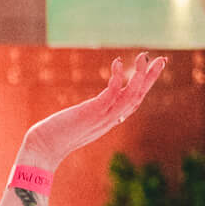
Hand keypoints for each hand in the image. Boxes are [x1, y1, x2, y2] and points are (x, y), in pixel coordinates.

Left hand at [20, 53, 165, 172]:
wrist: (42, 148)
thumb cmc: (54, 136)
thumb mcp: (78, 123)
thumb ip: (88, 115)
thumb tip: (88, 109)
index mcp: (109, 122)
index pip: (132, 104)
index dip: (144, 88)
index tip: (150, 71)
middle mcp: (110, 120)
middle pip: (138, 98)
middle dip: (150, 79)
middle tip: (162, 60)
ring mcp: (103, 117)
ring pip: (131, 96)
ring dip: (141, 76)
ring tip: (144, 57)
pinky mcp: (93, 112)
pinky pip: (113, 92)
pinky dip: (118, 77)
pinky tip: (117, 63)